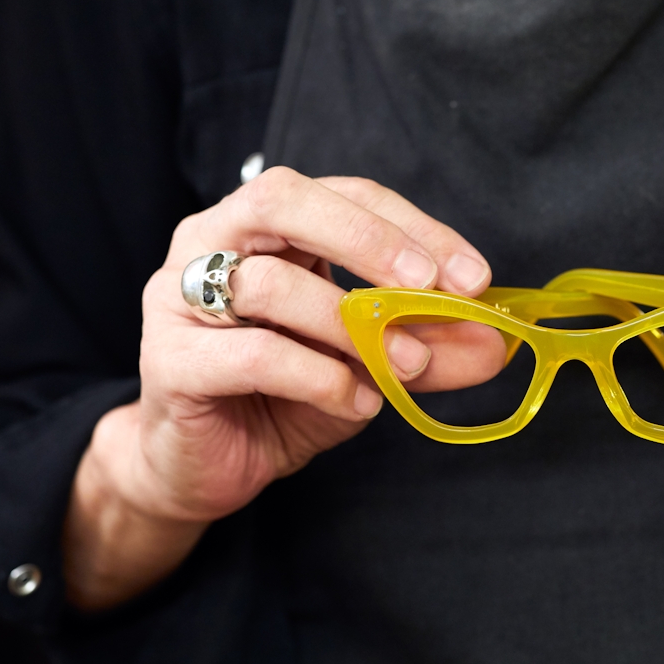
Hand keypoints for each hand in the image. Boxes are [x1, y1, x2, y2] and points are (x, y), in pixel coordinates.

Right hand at [65, 168, 502, 607]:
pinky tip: (354, 400)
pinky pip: (253, 353)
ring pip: (269, 282)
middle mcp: (212, 242)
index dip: (414, 227)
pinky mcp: (168, 361)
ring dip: (353, 326)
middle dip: (369, 239)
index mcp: (266, 226)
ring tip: (404, 367)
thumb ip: (427, 345)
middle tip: (430, 287)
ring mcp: (179, 297)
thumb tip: (495, 341)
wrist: (206, 469)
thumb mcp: (371, 365)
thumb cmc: (284, 397)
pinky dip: (318, 377)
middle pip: (284, 199)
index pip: (345, 195)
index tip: (474, 278)